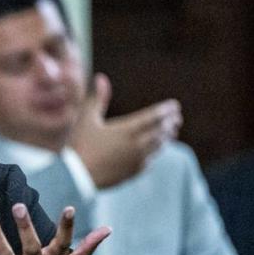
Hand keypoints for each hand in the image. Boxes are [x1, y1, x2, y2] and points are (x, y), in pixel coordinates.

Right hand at [70, 73, 181, 188]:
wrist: (76, 177)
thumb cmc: (80, 145)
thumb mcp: (86, 119)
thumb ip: (98, 98)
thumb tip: (101, 77)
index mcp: (128, 129)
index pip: (155, 116)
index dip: (167, 110)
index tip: (174, 105)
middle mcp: (137, 144)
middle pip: (161, 131)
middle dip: (170, 123)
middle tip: (176, 118)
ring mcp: (137, 160)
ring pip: (159, 146)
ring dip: (166, 138)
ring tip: (170, 133)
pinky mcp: (133, 172)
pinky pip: (151, 161)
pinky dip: (156, 153)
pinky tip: (154, 152)